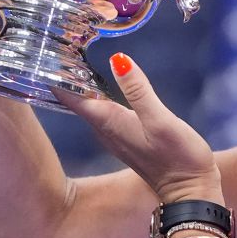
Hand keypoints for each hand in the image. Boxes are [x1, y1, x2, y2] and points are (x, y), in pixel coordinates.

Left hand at [62, 53, 221, 204]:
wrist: (189, 191)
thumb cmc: (177, 156)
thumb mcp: (160, 120)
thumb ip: (139, 90)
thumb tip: (117, 60)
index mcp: (108, 122)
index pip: (71, 96)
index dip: (57, 75)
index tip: (47, 52)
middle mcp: (105, 130)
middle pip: (76, 99)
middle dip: (67, 75)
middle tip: (60, 46)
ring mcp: (115, 136)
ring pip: (90, 106)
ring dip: (82, 85)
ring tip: (75, 59)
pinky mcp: (126, 138)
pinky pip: (103, 112)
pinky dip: (98, 96)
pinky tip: (103, 85)